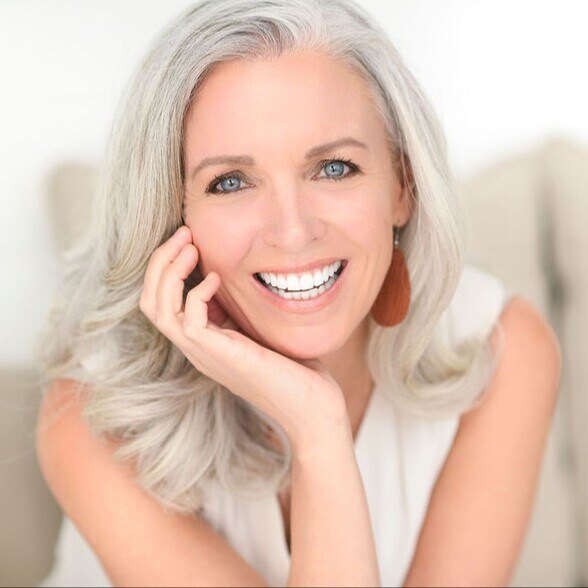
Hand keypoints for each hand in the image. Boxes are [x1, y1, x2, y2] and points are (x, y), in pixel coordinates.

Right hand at [139, 226, 348, 449]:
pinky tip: (219, 279)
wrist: (311, 406)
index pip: (160, 302)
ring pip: (159, 309)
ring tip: (190, 246)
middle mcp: (194, 348)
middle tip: (183, 233)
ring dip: (169, 271)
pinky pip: (188, 320)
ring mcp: (203, 353)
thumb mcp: (254, 329)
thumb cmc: (292, 367)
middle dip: (160, 262)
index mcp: (201, 341)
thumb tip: (222, 278)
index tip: (188, 240)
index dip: (166, 267)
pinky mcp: (219, 355)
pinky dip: (198, 292)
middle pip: (150, 301)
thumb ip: (234, 310)